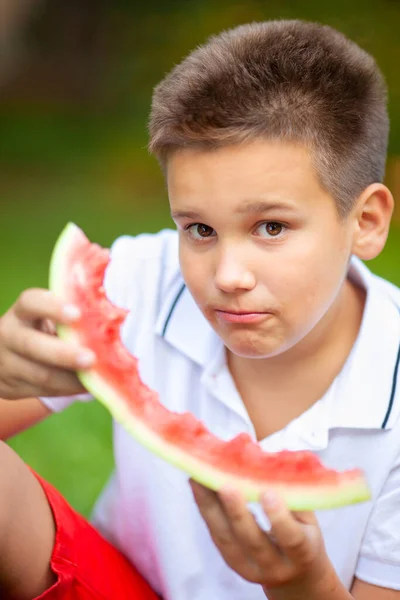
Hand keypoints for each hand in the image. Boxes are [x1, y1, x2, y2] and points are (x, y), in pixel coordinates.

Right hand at [0, 288, 94, 399]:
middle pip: (32, 345)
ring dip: (71, 379)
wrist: (9, 355)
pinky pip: (43, 391)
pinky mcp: (10, 387)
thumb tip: (114, 323)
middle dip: (64, 354)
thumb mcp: (51, 318)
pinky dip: (68, 390)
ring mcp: (6, 362)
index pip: (32, 302)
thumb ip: (73, 319)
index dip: (53, 308)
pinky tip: (86, 387)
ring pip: (40, 374)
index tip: (77, 315)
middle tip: (91, 359)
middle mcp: (9, 334)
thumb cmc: (46, 329)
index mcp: (23, 311)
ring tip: (96, 378)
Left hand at [191, 481, 339, 598]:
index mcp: (302, 554)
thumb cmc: (304, 536)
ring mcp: (249, 568)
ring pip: (226, 538)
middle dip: (236, 512)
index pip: (291, 539)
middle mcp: (274, 566)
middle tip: (225, 485)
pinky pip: (216, 534)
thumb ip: (295, 497)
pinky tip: (197, 485)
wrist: (296, 575)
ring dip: (210, 506)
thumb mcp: (309, 520)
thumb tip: (275, 461)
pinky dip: (205, 508)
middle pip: (252, 541)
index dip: (279, 517)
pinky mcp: (230, 561)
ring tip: (199, 477)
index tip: (268, 493)